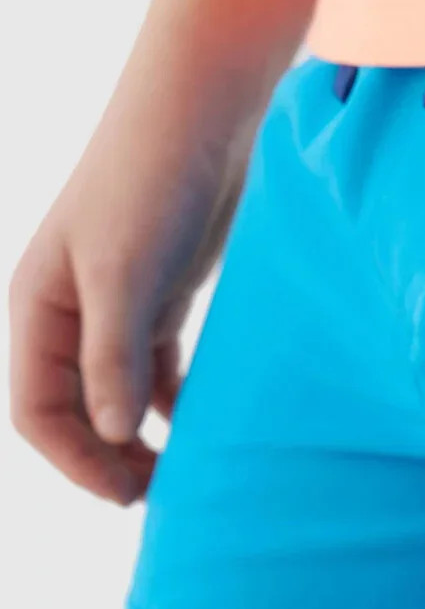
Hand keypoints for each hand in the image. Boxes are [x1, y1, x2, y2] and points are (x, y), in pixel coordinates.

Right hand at [9, 87, 251, 503]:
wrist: (203, 113)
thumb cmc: (152, 182)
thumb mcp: (126, 273)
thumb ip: (115, 355)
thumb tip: (110, 435)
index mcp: (37, 308)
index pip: (36, 411)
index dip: (74, 461)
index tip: (127, 495)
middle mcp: (68, 314)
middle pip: (73, 412)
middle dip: (107, 458)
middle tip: (160, 496)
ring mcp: (115, 308)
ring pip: (115, 397)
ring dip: (140, 439)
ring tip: (182, 473)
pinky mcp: (162, 299)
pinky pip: (156, 372)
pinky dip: (174, 406)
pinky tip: (204, 430)